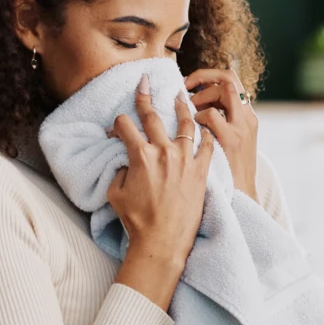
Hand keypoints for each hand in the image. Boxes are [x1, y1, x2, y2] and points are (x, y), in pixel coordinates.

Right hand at [105, 73, 214, 265]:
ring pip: (185, 123)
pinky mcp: (202, 171)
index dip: (117, 125)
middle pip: (152, 116)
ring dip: (181, 107)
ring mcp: (185, 160)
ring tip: (180, 96)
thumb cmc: (137, 221)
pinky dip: (206, 134)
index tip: (116, 128)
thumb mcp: (117, 193)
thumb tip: (126, 160)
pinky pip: (207, 145)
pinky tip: (205, 127)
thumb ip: (120, 170)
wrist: (163, 242)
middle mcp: (163, 152)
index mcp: (140, 156)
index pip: (125, 126)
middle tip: (145, 82)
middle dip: (145, 96)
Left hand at [184, 67, 257, 201]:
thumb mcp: (230, 144)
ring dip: (202, 94)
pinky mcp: (231, 140)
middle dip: (203, 75)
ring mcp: (241, 127)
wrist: (241, 198)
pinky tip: (190, 128)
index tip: (190, 84)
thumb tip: (193, 108)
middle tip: (183, 86)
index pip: (231, 80)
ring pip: (223, 89)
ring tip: (188, 107)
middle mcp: (247, 117)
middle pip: (229, 77)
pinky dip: (198, 115)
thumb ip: (218, 124)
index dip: (209, 76)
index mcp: (247, 117)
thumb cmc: (229, 174)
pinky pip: (211, 114)